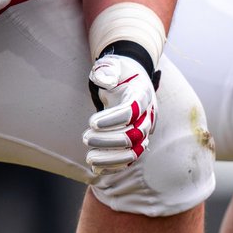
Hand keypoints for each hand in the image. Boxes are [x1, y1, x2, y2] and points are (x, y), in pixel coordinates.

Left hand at [82, 52, 157, 173]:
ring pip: (134, 152)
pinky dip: (114, 165)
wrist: (131, 79)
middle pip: (133, 135)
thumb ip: (107, 69)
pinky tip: (96, 168)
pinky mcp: (138, 141)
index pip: (131, 111)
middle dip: (107, 140)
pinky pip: (129, 158)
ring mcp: (144, 130)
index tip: (91, 122)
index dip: (112, 119)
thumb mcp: (113, 64)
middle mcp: (147, 115)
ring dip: (111, 158)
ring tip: (89, 158)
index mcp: (142, 94)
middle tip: (85, 138)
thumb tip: (104, 79)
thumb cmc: (119, 72)